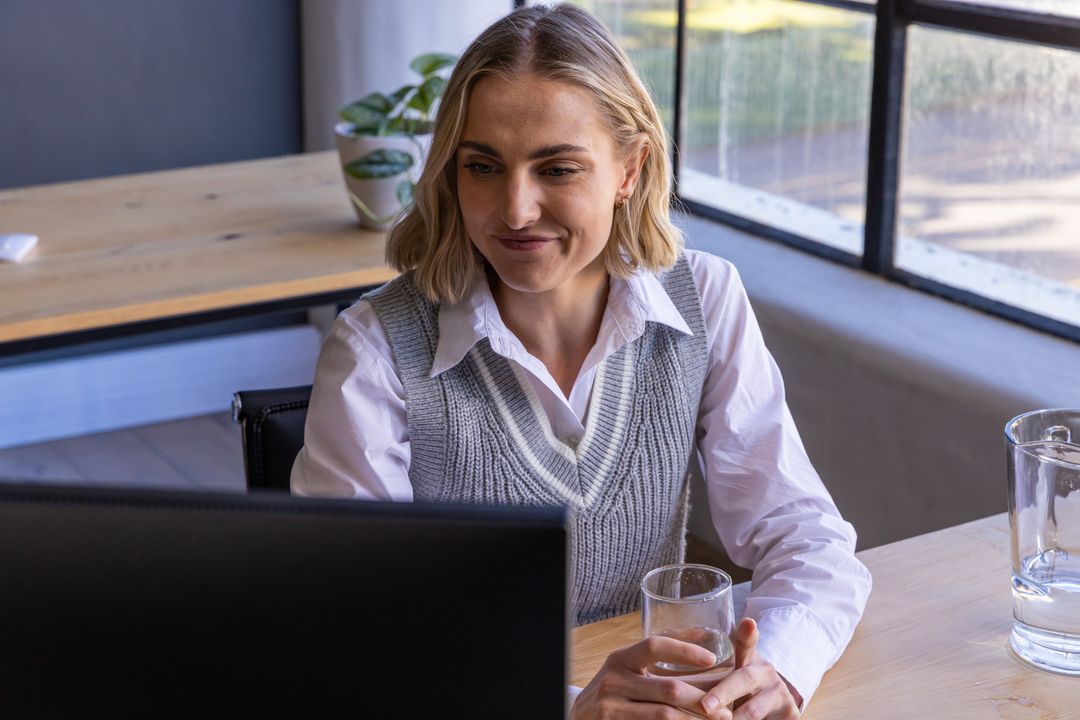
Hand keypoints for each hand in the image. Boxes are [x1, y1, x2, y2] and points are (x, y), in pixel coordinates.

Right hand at [571, 635, 729, 718]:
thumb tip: (706, 632)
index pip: (654, 646)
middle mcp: (614, 680)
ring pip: (665, 714)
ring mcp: (611, 707)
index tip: (712, 659)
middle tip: (726, 708)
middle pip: (668, 688)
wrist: (580, 718)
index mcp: (621, 658)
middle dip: (702, 699)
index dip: (684, 650)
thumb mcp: (629, 666)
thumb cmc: (615, 689)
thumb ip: (661, 653)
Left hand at [699, 619, 801, 719]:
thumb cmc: (738, 687)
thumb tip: (662, 651)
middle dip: (723, 694)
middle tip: (704, 706)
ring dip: (733, 719)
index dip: (747, 633)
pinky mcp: (790, 716)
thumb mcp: (726, 672)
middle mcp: (767, 674)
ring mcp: (781, 696)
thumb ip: (703, 663)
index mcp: (750, 658)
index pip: (748, 642)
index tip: (747, 623)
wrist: (773, 707)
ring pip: (754, 711)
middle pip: (745, 680)